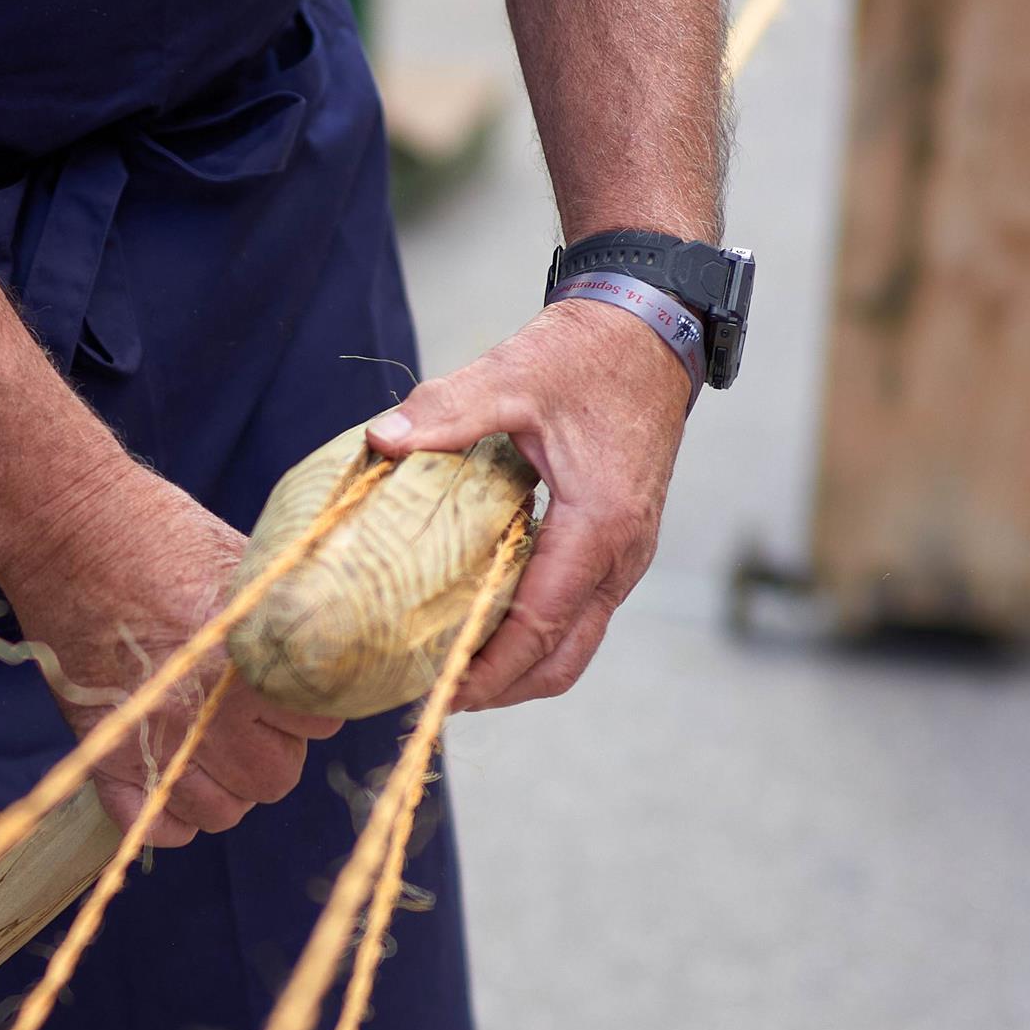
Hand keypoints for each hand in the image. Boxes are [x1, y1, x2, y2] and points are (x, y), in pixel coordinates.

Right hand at [0, 466, 340, 846]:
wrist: (66, 532)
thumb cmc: (158, 535)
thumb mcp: (244, 563)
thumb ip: (287, 618)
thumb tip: (331, 642)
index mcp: (250, 663)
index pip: (318, 723)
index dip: (305, 705)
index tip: (285, 686)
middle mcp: (206, 713)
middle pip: (275, 778)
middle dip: (271, 749)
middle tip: (249, 716)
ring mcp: (152, 739)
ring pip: (220, 812)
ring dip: (224, 786)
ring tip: (212, 749)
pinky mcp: (104, 751)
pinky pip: (150, 824)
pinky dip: (167, 816)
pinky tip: (172, 778)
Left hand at [364, 296, 688, 707]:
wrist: (649, 332)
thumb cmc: (586, 356)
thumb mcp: (511, 376)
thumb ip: (445, 412)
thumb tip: (380, 440)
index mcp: (598, 525)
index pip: (538, 627)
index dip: (485, 670)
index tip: (434, 693)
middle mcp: (621, 555)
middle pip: (560, 661)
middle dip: (498, 689)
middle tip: (432, 697)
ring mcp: (626, 557)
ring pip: (573, 646)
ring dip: (516, 670)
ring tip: (451, 672)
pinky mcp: (618, 548)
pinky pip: (578, 617)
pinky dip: (533, 638)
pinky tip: (482, 625)